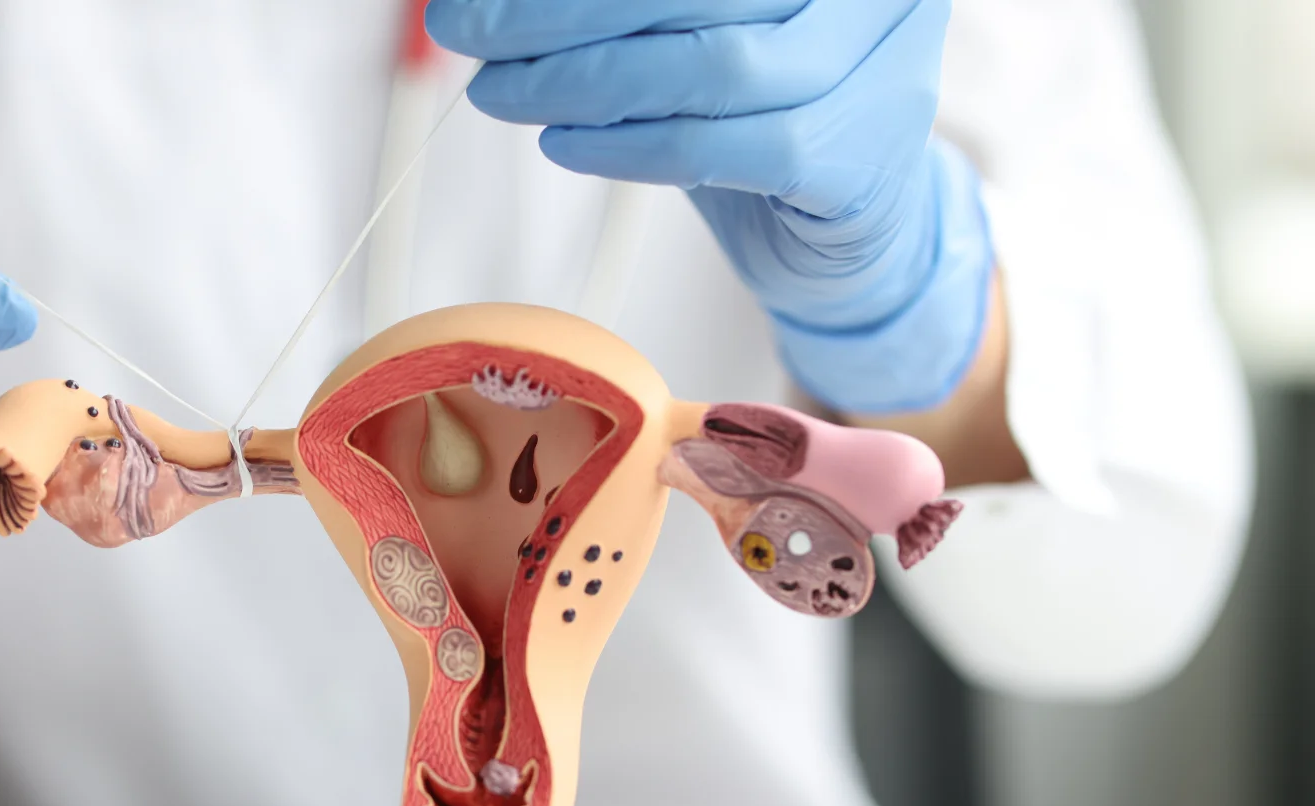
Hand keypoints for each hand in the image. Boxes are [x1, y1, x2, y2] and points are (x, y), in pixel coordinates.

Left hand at [427, 0, 994, 413]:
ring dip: (583, 82)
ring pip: (707, 66)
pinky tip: (563, 144)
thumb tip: (495, 1)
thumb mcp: (690, 30)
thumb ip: (623, 8)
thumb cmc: (757, 114)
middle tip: (472, 35)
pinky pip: (719, 148)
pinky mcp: (856, 160)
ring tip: (503, 93)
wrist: (844, 234)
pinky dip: (627, 146)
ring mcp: (880, 70)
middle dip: (560, 14)